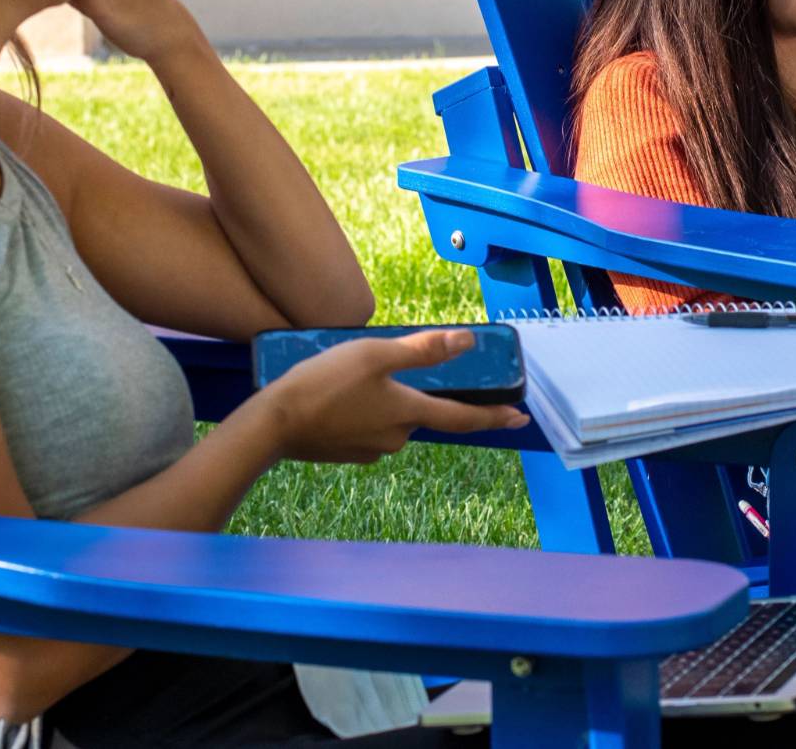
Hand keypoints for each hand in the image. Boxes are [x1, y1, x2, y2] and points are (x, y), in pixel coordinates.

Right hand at [259, 329, 530, 463]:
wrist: (274, 424)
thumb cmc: (324, 383)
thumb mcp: (375, 354)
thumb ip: (423, 349)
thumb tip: (467, 341)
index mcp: (409, 413)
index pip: (463, 417)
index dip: (494, 416)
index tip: (521, 417)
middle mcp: (397, 438)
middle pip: (419, 410)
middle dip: (411, 391)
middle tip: (378, 367)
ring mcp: (371, 450)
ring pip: (391, 417)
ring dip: (383, 399)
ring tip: (348, 376)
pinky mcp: (348, 453)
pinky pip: (368, 427)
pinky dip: (362, 411)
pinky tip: (338, 395)